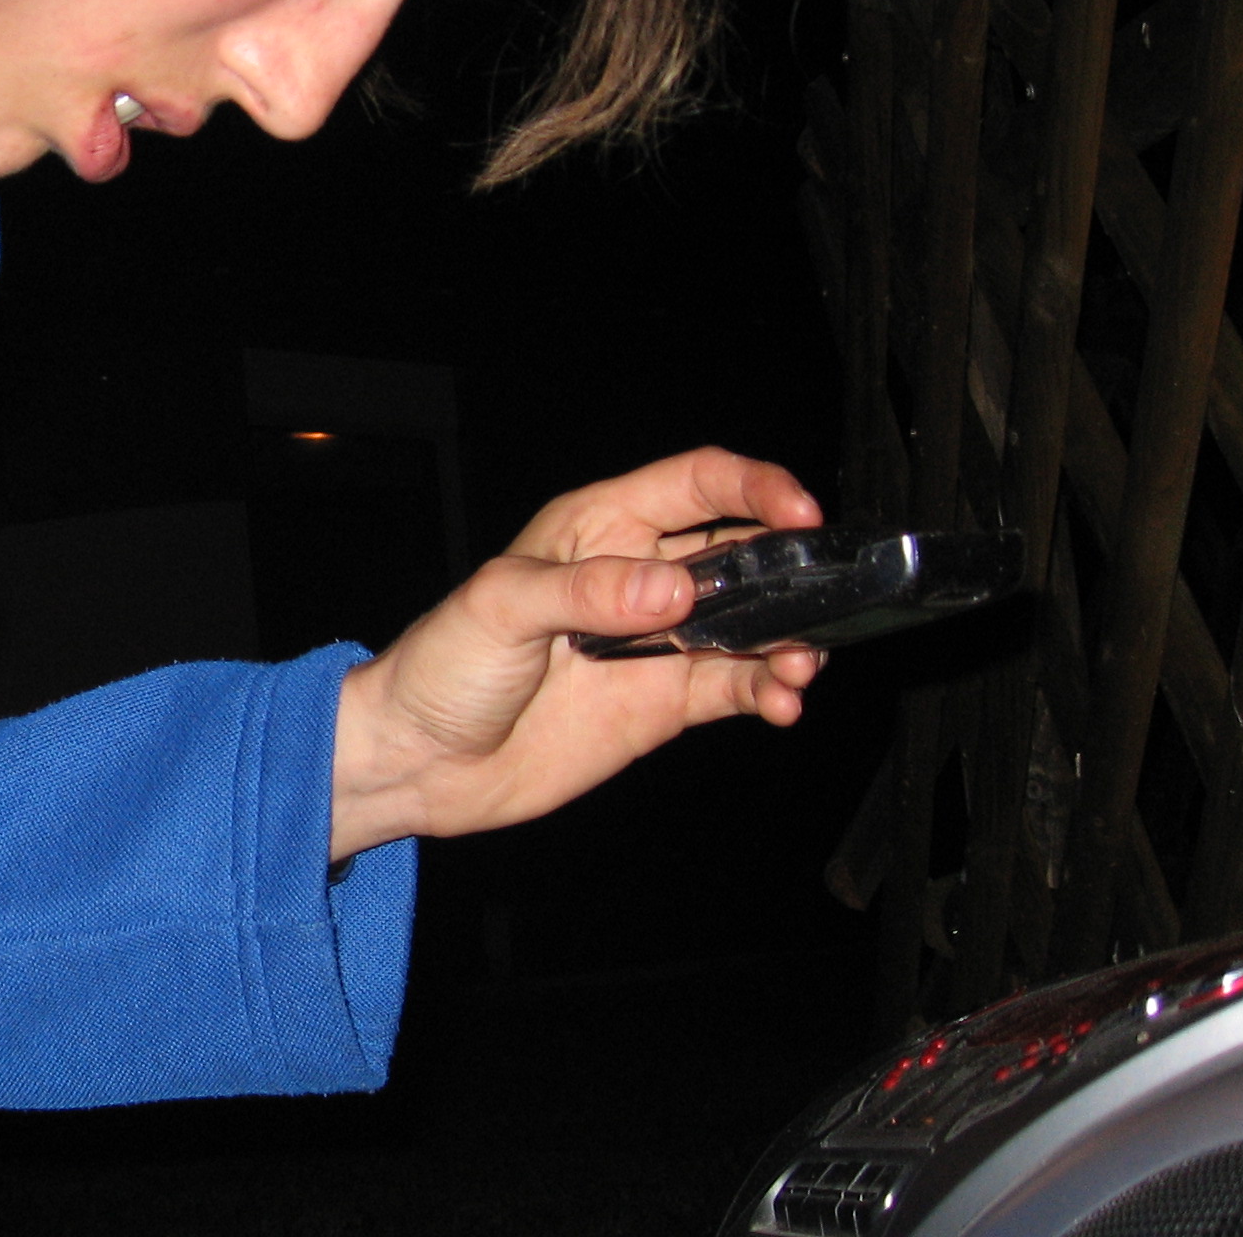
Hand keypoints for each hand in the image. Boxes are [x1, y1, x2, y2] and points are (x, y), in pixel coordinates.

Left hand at [328, 447, 824, 860]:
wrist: (418, 759)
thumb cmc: (439, 666)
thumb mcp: (500, 609)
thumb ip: (586, 594)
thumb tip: (674, 590)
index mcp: (597, 527)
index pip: (694, 484)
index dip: (754, 488)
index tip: (801, 516)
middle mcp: (636, 577)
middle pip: (739, 552)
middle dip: (790, 570)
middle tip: (824, 600)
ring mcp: (654, 641)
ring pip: (750, 623)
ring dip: (788, 638)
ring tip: (799, 666)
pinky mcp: (662, 702)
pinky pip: (735, 686)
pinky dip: (768, 691)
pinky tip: (780, 703)